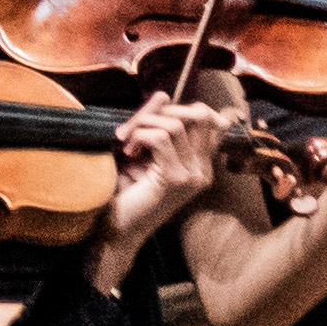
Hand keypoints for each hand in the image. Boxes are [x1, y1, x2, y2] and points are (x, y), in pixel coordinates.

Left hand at [90, 95, 237, 275]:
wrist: (117, 231)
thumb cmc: (126, 192)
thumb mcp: (143, 152)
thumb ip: (155, 124)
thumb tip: (164, 94)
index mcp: (200, 164)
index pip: (209, 120)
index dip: (183, 107)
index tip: (154, 117)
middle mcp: (203, 170)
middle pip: (199, 115)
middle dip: (162, 111)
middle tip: (134, 128)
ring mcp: (192, 176)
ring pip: (176, 124)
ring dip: (144, 124)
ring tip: (127, 143)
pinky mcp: (174, 179)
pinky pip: (159, 137)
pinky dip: (139, 136)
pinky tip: (128, 151)